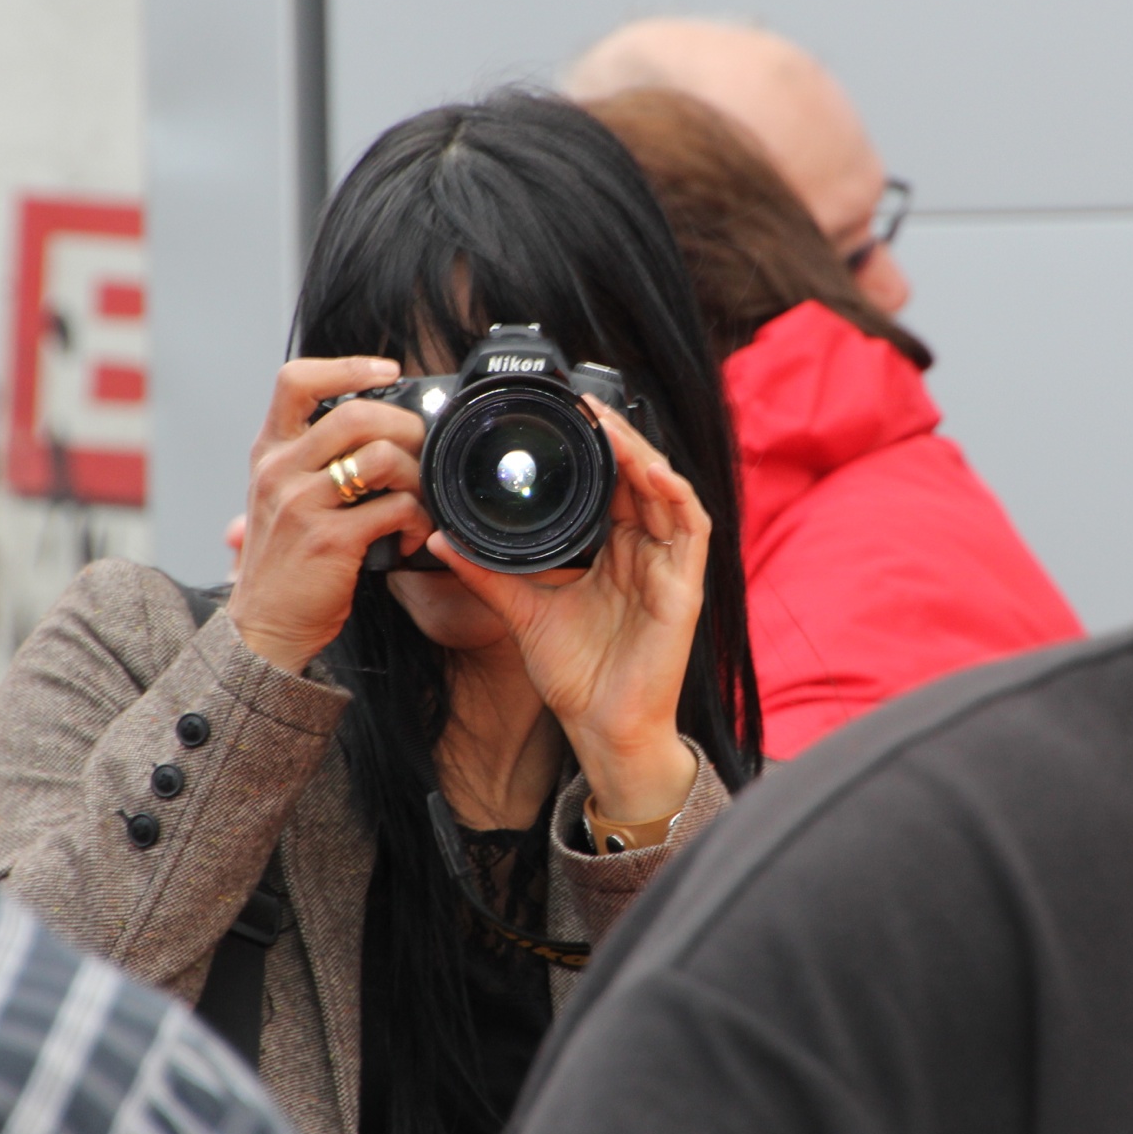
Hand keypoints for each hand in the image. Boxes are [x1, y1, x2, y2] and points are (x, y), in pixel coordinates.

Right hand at [227, 358, 433, 674]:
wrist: (264, 628)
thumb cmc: (284, 564)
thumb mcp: (280, 499)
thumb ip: (311, 461)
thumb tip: (373, 429)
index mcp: (269, 453)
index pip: (296, 380)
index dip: (347, 367)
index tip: (387, 372)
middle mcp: (279, 471)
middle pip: (356, 414)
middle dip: (405, 427)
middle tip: (421, 451)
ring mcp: (301, 504)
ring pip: (381, 457)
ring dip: (415, 477)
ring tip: (416, 500)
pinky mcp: (329, 540)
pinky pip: (395, 509)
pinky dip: (417, 522)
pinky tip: (410, 538)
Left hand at [430, 400, 704, 822]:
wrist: (602, 729)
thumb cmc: (576, 675)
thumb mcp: (521, 611)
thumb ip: (486, 572)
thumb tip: (441, 541)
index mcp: (615, 553)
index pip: (612, 486)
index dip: (598, 448)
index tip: (568, 414)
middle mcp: (646, 554)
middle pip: (641, 479)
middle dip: (619, 437)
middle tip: (587, 404)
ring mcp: (669, 569)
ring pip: (667, 492)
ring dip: (643, 455)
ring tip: (612, 425)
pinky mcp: (685, 589)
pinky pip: (691, 529)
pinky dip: (675, 496)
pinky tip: (653, 472)